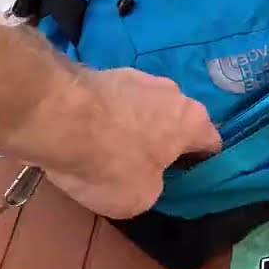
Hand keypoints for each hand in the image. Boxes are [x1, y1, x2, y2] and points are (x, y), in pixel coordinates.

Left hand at [37, 68, 220, 217]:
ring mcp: (139, 77)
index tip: (180, 178)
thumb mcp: (140, 198)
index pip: (210, 144)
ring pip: (145, 106)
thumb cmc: (111, 162)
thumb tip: (146, 178)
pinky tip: (85, 130)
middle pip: (176, 121)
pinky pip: (115, 99)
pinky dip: (106, 113)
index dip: (197, 164)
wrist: (58, 117)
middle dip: (163, 139)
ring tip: (107, 145)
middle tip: (141, 163)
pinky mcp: (106, 71)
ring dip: (134, 123)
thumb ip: (154, 186)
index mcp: (194, 121)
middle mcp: (174, 92)